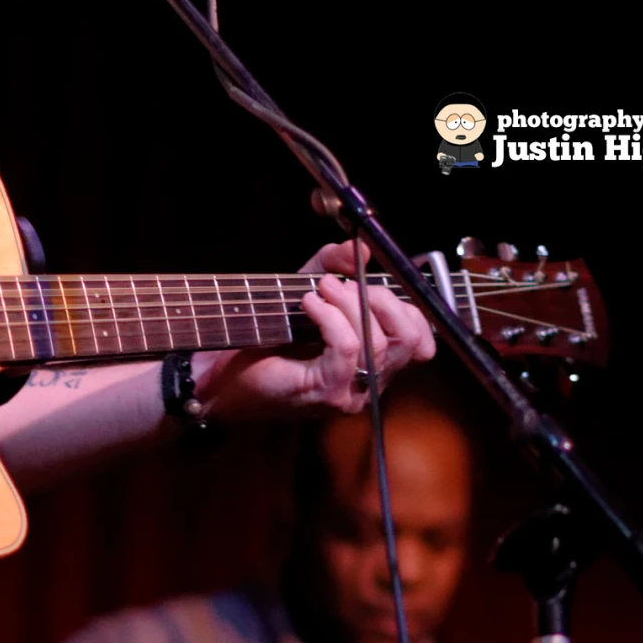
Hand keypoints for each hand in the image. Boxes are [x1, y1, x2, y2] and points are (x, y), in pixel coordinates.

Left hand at [191, 242, 435, 422]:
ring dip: (349, 304)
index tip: (367, 284)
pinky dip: (330, 317)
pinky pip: (348, 348)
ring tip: (319, 289)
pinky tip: (308, 304)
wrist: (220, 375)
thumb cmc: (264, 338)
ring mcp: (351, 394)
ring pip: (379, 344)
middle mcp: (369, 384)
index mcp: (374, 365)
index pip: (421, 343)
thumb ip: (334, 265)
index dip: (404, 307)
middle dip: (379, 299)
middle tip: (340, 284)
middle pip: (408, 340)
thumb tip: (360, 249)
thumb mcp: (306, 288)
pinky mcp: (326, 393)